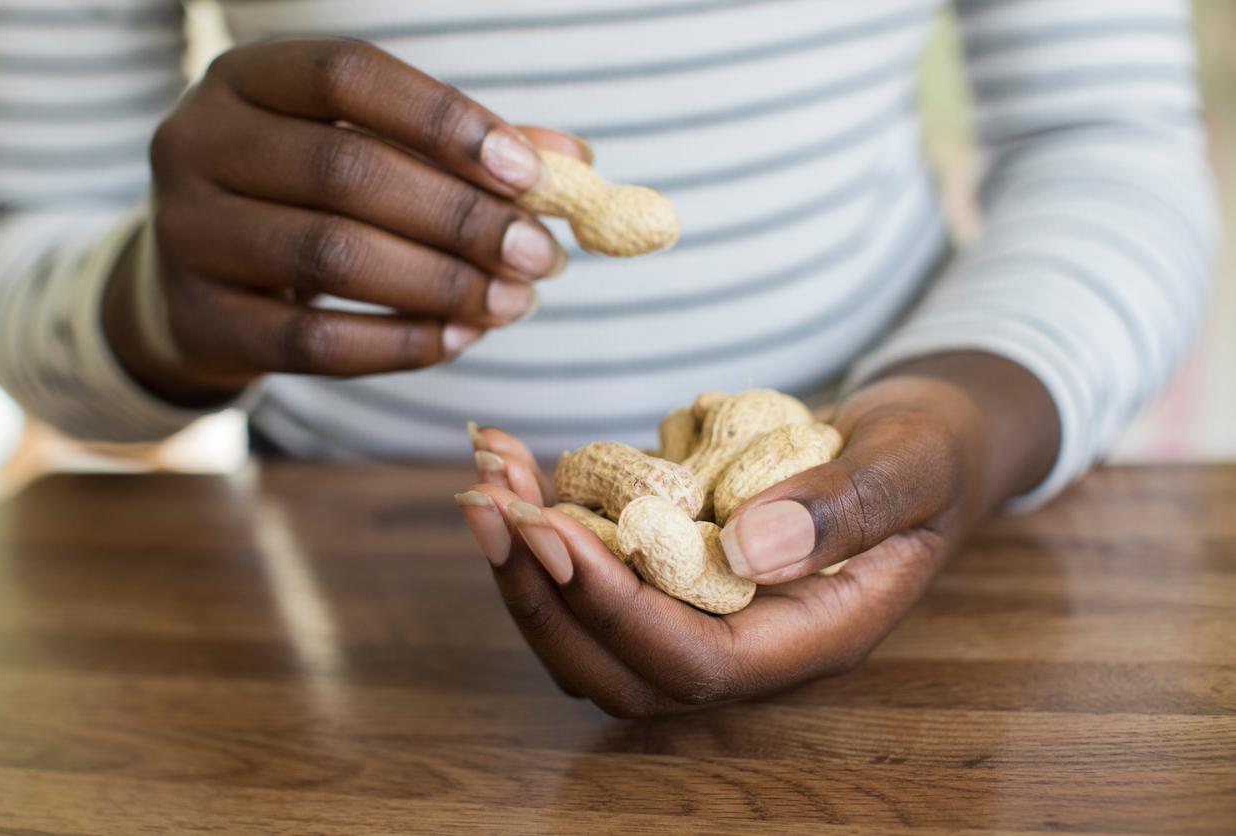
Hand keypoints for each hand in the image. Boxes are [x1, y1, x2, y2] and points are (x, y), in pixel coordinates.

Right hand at [106, 39, 582, 404]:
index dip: (445, 120)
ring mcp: (187, 235)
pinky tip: (459, 339)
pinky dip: (400, 343)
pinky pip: (314, 342)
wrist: (198, 286)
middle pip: (346, 170)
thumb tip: (573, 160)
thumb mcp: (368, 153)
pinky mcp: (200, 322)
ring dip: (442, 285)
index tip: (531, 174)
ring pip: (330, 256)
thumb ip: (460, 151)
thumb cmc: (306, 201)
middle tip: (542, 256)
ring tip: (515, 302)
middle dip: (462, 218)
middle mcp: (199, 143)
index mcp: (246, 78)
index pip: (349, 76)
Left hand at [457, 352, 1058, 715]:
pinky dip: (547, 528)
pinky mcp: (678, 573)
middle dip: (542, 591)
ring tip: (489, 477)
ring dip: (526, 562)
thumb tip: (748, 548)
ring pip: (592, 632)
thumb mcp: (911, 468)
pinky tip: (521, 466)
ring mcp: (709, 612)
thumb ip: (845, 512)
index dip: (616, 608)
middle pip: (620, 667)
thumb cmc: (929, 453)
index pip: (697, 662)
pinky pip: (597, 576)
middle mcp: (751, 644)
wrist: (923, 441)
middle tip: (488, 503)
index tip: (553, 532)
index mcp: (813, 638)